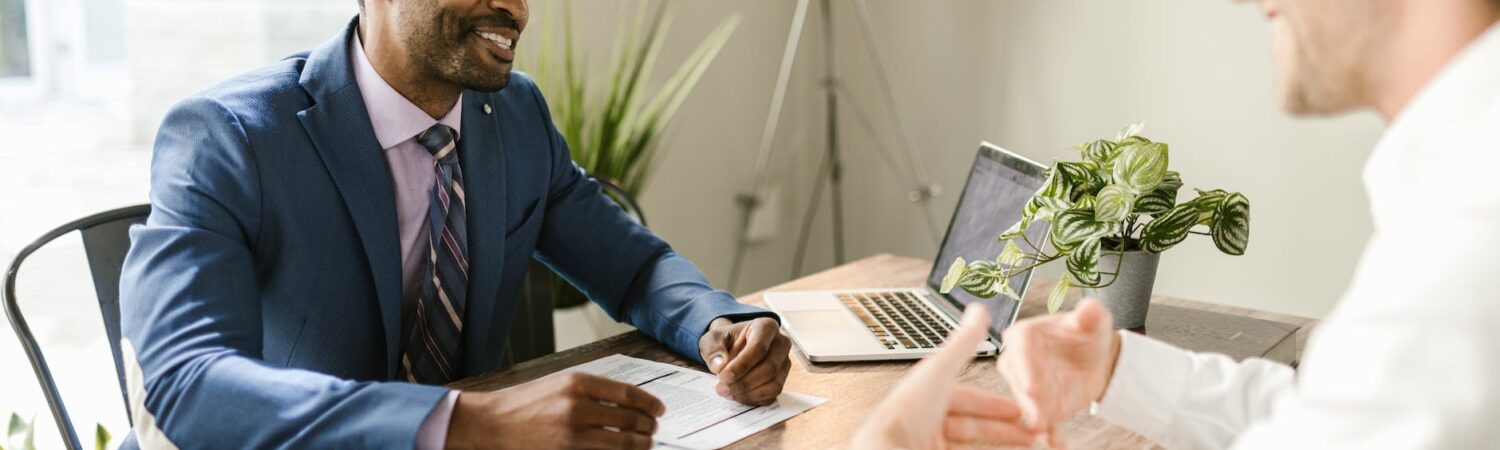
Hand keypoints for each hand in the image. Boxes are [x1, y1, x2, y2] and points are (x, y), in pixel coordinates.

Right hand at [445, 372, 665, 449]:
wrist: (491, 423)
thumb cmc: (525, 403)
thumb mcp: (559, 385)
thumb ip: (592, 392)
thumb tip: (628, 403)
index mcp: (578, 382)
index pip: (629, 393)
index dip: (650, 403)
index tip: (659, 409)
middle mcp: (578, 405)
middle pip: (631, 419)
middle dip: (648, 427)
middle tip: (653, 430)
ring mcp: (573, 432)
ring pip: (623, 442)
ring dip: (640, 444)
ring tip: (644, 444)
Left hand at [698, 316, 792, 404]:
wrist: (732, 348)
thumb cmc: (724, 341)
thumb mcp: (711, 340)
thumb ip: (713, 350)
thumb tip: (719, 366)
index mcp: (766, 327)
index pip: (759, 347)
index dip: (741, 365)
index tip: (723, 376)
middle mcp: (781, 343)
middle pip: (769, 368)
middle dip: (744, 382)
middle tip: (722, 388)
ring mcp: (784, 363)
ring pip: (774, 384)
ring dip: (749, 393)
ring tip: (727, 392)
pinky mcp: (782, 380)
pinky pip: (772, 395)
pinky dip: (753, 399)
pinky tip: (736, 395)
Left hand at [852, 304, 1037, 448]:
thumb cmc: (907, 412)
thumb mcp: (940, 370)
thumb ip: (963, 343)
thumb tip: (979, 309)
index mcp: (926, 394)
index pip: (966, 398)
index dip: (994, 404)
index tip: (1018, 409)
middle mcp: (925, 419)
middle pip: (972, 425)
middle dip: (1004, 428)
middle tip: (1032, 431)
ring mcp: (927, 442)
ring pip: (971, 444)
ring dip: (1001, 443)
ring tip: (1030, 445)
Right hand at [997, 298, 1121, 441]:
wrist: (1095, 359)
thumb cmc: (1087, 334)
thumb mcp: (1094, 321)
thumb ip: (1091, 315)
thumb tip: (1089, 308)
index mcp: (1024, 335)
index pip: (1019, 349)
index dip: (1025, 368)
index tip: (1031, 387)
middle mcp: (1017, 362)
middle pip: (1018, 382)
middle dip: (1027, 402)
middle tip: (1038, 418)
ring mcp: (1025, 387)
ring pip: (1026, 405)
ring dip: (1035, 421)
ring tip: (1047, 434)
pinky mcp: (1037, 407)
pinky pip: (1040, 422)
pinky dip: (1048, 434)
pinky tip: (1057, 443)